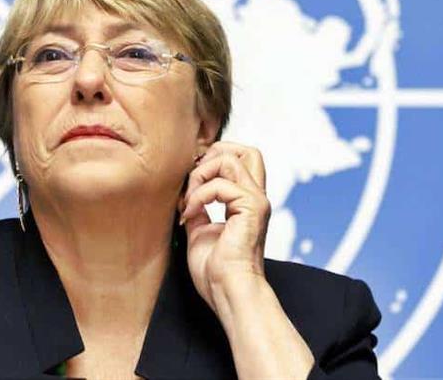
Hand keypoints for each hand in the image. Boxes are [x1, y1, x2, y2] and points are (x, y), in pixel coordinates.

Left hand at [179, 141, 271, 314]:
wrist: (227, 292)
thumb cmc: (216, 271)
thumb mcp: (199, 230)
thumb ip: (198, 208)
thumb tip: (186, 193)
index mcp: (246, 203)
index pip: (240, 160)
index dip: (212, 160)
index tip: (189, 184)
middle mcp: (255, 198)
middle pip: (246, 150)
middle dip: (213, 156)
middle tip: (192, 182)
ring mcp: (256, 201)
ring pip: (230, 159)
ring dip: (200, 176)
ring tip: (188, 202)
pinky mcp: (251, 209)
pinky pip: (220, 184)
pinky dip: (198, 195)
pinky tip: (189, 214)